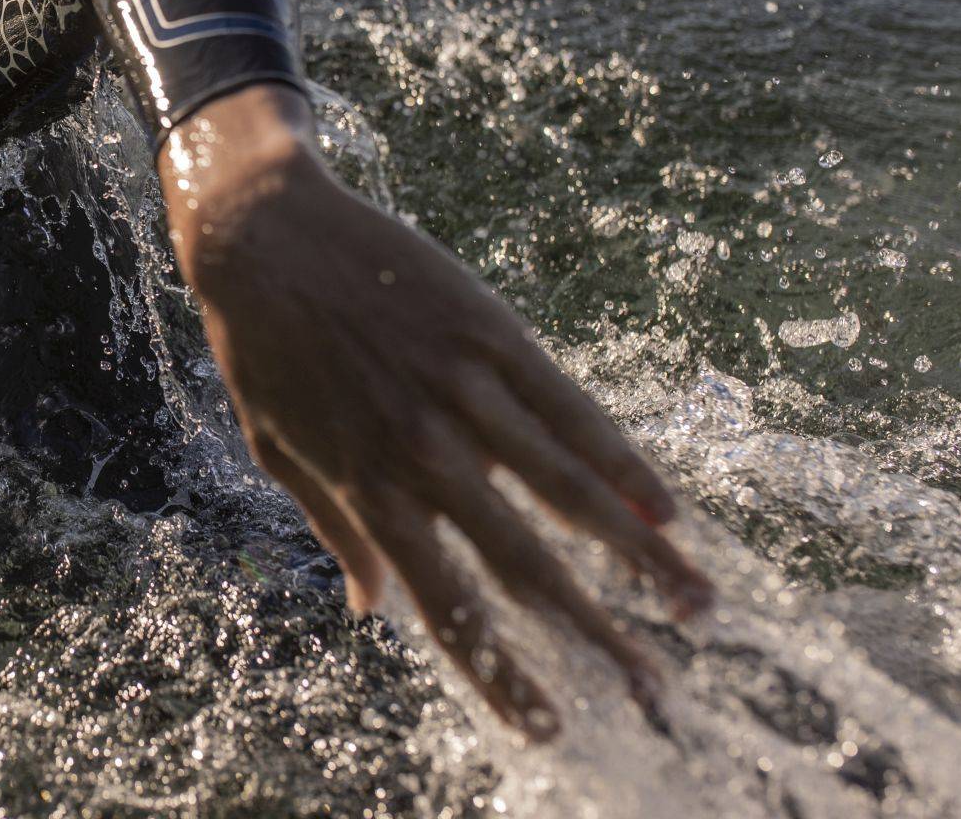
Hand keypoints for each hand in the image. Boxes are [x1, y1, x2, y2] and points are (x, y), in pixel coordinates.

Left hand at [159, 85, 712, 739]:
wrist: (261, 232)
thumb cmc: (261, 347)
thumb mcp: (274, 450)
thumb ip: (333, 531)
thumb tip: (371, 611)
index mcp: (368, 490)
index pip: (448, 606)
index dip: (501, 675)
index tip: (548, 728)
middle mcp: (423, 453)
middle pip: (527, 563)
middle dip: (596, 635)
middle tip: (655, 690)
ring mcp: (464, 392)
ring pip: (569, 491)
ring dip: (641, 557)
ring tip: (699, 607)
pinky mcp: (492, 336)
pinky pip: (573, 411)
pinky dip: (624, 463)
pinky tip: (666, 509)